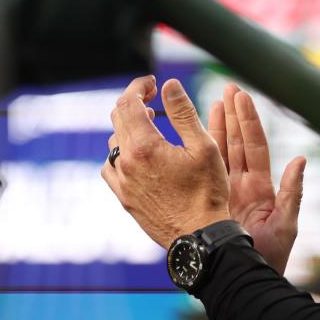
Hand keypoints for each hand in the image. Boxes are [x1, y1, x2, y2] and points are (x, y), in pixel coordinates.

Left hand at [102, 76, 230, 247]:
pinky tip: (142, 156)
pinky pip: (112, 166)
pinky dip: (124, 152)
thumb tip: (169, 85)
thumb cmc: (207, 192)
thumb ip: (183, 112)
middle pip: (118, 118)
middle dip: (134, 102)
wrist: (198, 236)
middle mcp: (125, 163)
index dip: (138, 87)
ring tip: (153, 126)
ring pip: (114, 142)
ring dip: (130, 127)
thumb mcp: (204, 146)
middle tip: (154, 98)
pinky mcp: (123, 197)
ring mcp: (121, 182)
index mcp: (144, 147)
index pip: (129, 103)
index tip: (152, 83)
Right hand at [208, 84, 305, 273]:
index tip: (240, 96)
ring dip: (214, 130)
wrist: (243, 282)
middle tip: (226, 89)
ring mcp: (223, 196)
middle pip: (235, 144)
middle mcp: (241, 188)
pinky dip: (195, 157)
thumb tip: (301, 160)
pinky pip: (200, 177)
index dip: (247, 120)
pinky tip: (188, 140)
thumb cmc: (269, 259)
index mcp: (260, 189)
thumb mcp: (286, 224)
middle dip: (230, 117)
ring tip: (210, 104)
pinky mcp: (208, 206)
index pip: (253, 146)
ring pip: (217, 156)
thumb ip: (293, 192)